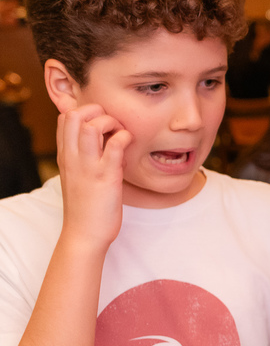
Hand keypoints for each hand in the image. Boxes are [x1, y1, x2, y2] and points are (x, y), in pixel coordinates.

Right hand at [56, 104, 130, 248]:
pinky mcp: (106, 177)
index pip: (64, 119)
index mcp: (65, 156)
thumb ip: (82, 157)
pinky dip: (124, 138)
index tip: (100, 122)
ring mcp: (89, 166)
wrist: (84, 234)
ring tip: (120, 133)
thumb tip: (99, 140)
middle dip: (96, 111)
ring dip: (111, 122)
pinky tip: (129, 145)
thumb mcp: (77, 176)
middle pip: (74, 116)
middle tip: (112, 124)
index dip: (84, 112)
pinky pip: (115, 146)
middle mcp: (73, 158)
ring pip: (91, 126)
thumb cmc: (85, 206)